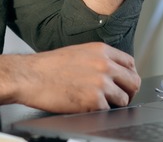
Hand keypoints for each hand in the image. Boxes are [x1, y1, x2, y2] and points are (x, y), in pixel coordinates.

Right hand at [14, 42, 140, 112]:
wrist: (29, 76)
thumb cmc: (47, 66)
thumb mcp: (78, 52)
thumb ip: (97, 59)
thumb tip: (111, 71)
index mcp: (100, 51)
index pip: (130, 63)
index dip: (129, 75)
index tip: (125, 83)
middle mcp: (104, 65)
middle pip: (133, 81)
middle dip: (128, 92)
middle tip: (119, 98)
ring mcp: (101, 83)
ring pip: (124, 99)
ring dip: (114, 104)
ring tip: (99, 103)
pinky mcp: (94, 100)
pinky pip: (108, 110)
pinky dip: (99, 112)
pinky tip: (87, 106)